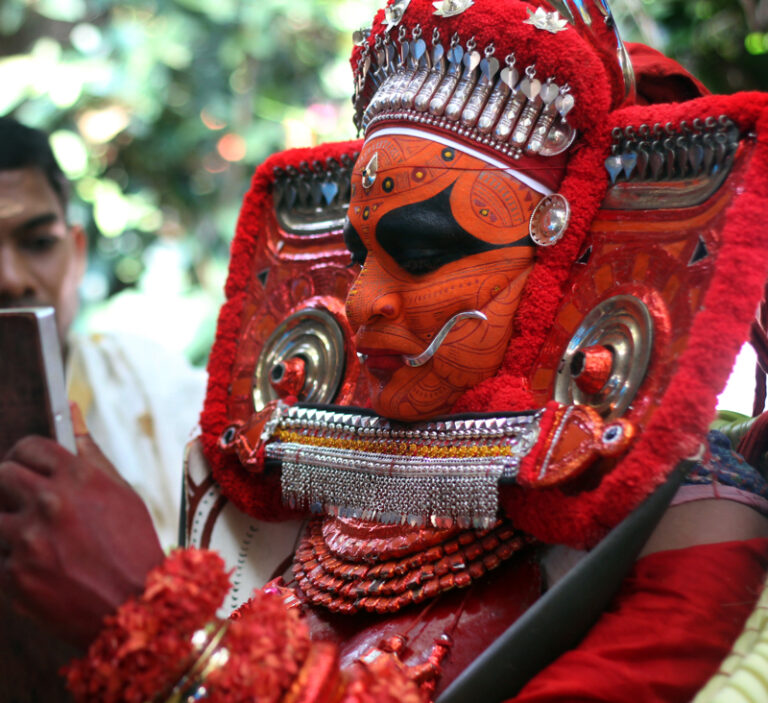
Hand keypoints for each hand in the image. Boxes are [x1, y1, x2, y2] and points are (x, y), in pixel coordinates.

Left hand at [0, 407, 165, 647]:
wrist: (137, 607)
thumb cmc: (133, 546)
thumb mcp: (121, 491)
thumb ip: (89, 452)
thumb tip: (72, 410)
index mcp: (79, 477)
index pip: (30, 447)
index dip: (26, 455)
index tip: (27, 465)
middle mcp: (50, 502)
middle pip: (2, 475)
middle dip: (10, 486)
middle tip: (26, 502)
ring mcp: (29, 539)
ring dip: (9, 525)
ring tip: (36, 539)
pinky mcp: (15, 575)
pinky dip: (14, 562)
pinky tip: (43, 569)